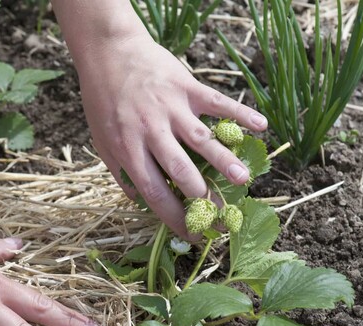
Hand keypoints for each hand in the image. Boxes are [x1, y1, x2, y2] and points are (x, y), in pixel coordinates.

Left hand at [76, 35, 267, 238]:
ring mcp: (170, 108)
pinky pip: (217, 102)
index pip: (154, 192)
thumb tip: (140, 202)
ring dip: (224, 160)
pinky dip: (239, 113)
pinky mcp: (186, 86)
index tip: (192, 235)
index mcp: (127, 150)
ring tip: (243, 180)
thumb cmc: (103, 101)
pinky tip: (260, 127)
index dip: (175, 217)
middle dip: (204, 197)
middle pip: (180, 170)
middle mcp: (150, 132)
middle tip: (224, 216)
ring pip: (201, 139)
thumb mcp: (101, 142)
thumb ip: (121, 172)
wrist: (107, 53)